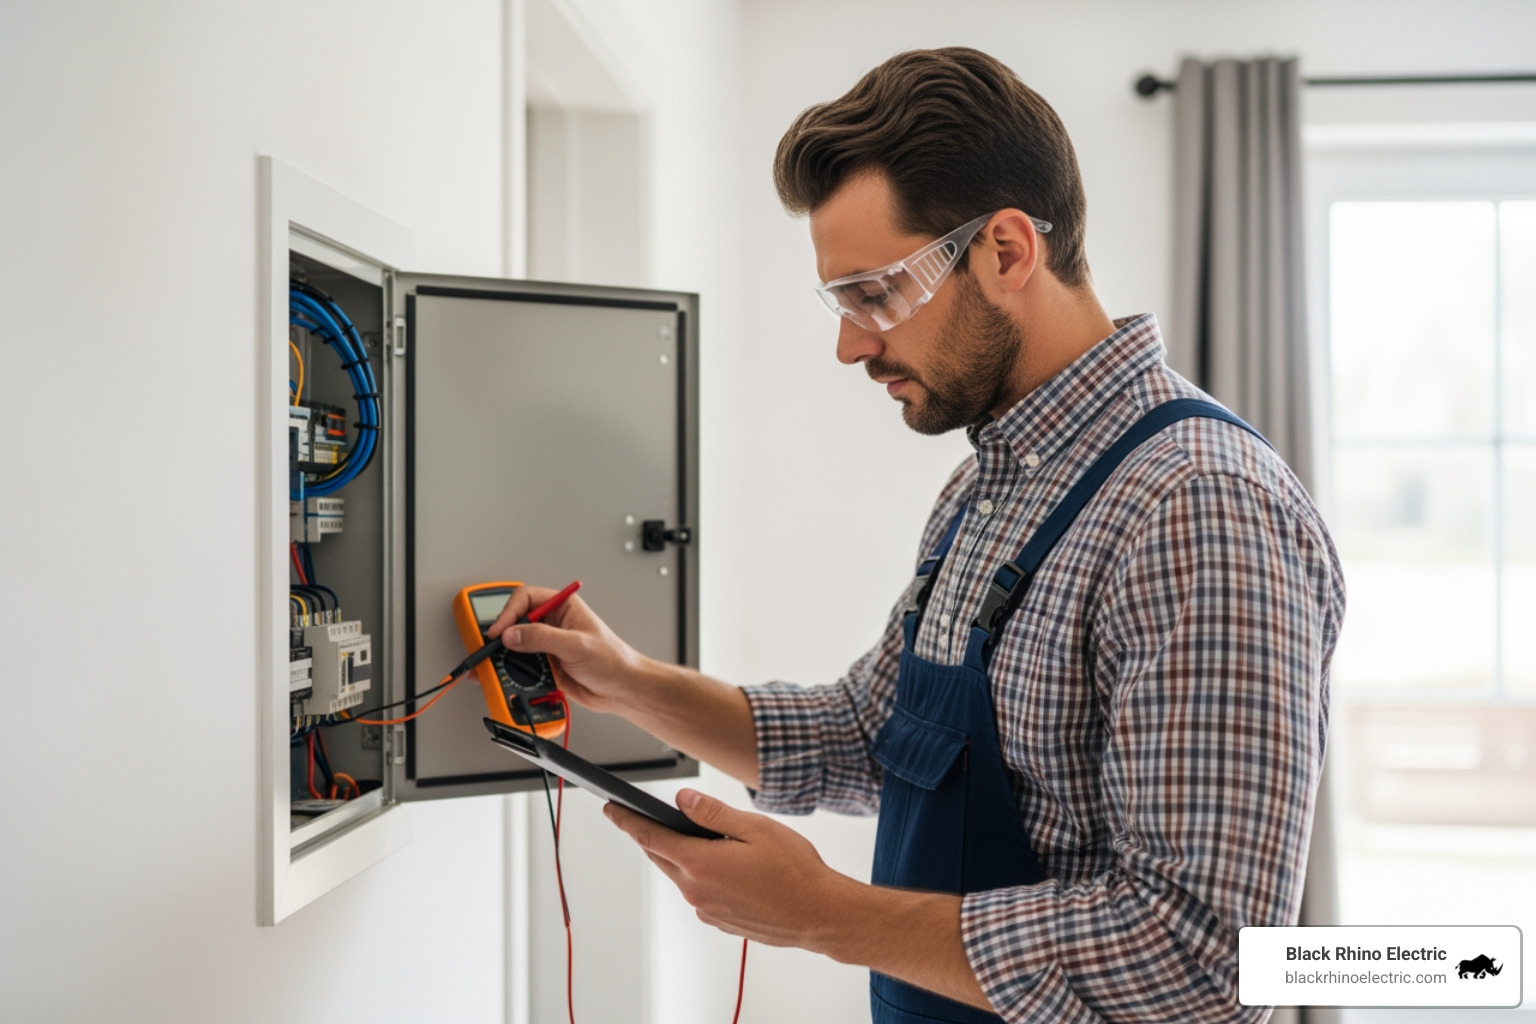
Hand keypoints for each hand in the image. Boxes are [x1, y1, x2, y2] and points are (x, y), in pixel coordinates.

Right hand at [484, 584, 646, 714]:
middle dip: (502, 636)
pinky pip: (523, 666)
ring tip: (496, 666)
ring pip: (517, 646)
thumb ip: (542, 638)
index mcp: (563, 607)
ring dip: (506, 657)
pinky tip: (512, 678)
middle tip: (490, 648)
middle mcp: (554, 624)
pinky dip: (514, 672)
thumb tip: (513, 634)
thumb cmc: (613, 660)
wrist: (622, 689)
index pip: (526, 599)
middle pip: (517, 622)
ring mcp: (549, 645)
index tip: (499, 631)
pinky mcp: (547, 665)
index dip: (509, 612)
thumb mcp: (576, 644)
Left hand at [603, 789, 853, 949]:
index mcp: (701, 864)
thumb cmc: (795, 871)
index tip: (611, 808)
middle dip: (650, 835)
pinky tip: (721, 863)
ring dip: (679, 855)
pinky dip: (699, 873)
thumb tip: (682, 800)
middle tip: (643, 815)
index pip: (650, 837)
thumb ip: (713, 814)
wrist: (820, 914)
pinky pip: (698, 891)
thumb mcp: (755, 828)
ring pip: (680, 874)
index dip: (627, 820)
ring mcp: (707, 910)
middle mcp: (697, 891)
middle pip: (661, 857)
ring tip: (694, 835)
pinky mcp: (720, 920)